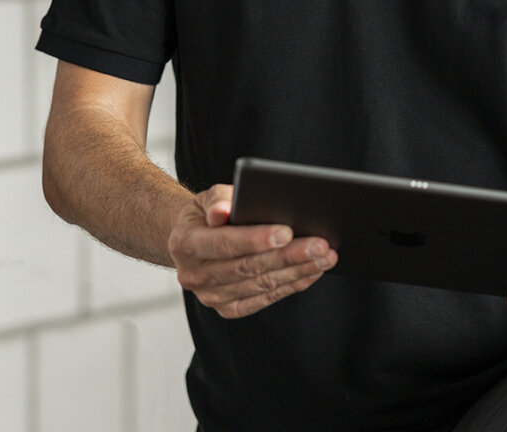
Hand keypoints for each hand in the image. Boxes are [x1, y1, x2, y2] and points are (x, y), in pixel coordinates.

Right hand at [167, 184, 336, 318]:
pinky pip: (263, 300)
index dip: (255, 239)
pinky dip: (289, 286)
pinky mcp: (227, 309)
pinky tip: (310, 273)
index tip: (287, 231)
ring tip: (324, 257)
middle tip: (320, 244)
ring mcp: (209, 296)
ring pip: (260, 285)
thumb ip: (218, 201)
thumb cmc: (207, 213)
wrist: (193, 239)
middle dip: (288, 255)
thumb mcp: (207, 197)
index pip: (223, 242)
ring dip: (296, 271)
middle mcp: (193, 275)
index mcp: (183, 243)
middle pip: (247, 267)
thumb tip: (223, 211)